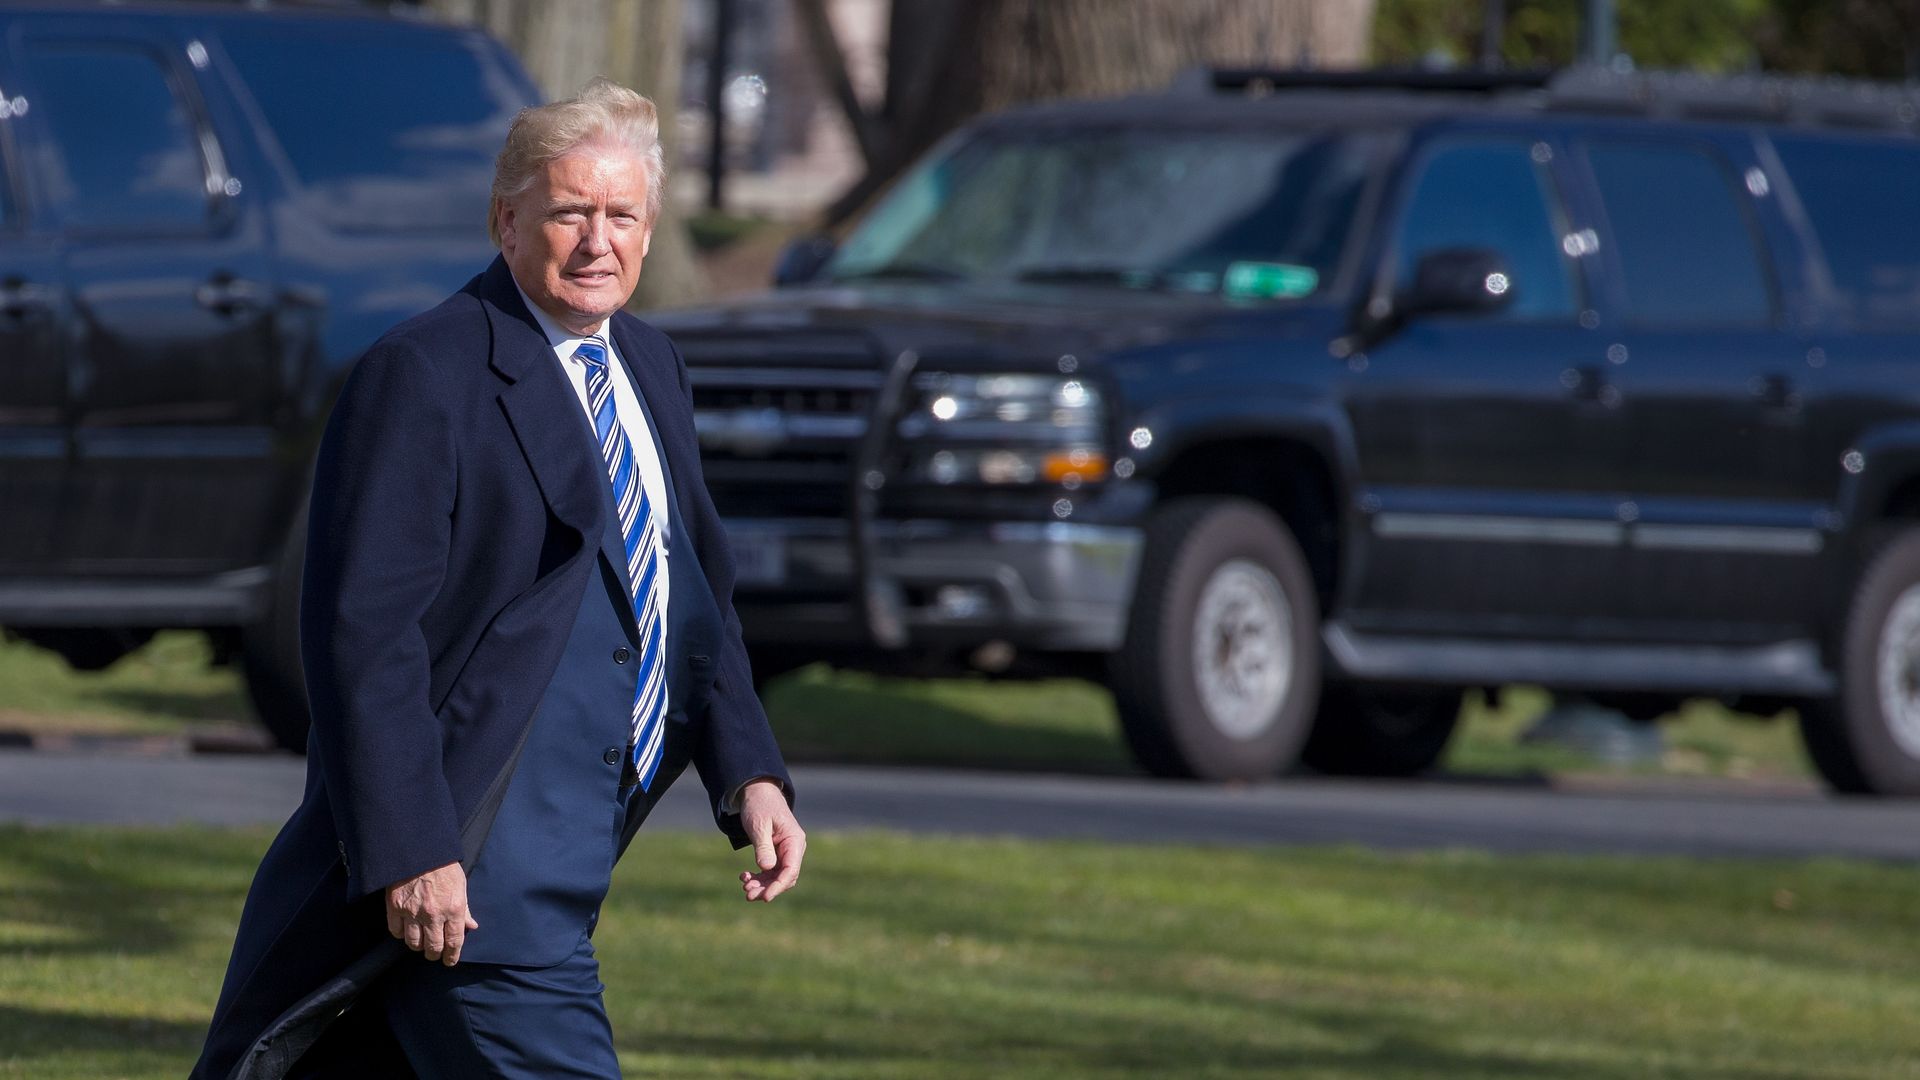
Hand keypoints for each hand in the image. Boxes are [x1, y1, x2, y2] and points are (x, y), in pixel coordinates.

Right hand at [386, 861, 478, 965]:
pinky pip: (396, 932)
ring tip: (421, 942)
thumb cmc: (443, 866)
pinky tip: (406, 930)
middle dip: (434, 953)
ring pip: (413, 943)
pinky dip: (401, 934)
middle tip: (434, 952)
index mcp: (453, 908)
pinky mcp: (395, 907)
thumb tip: (471, 926)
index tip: (449, 961)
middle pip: (433, 947)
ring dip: (418, 946)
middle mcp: (433, 914)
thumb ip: (465, 909)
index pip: (454, 942)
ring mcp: (412, 912)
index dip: (451, 956)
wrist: (419, 850)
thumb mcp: (461, 885)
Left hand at [738, 780, 804, 901]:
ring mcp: (786, 852)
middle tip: (747, 894)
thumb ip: (763, 846)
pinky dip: (759, 877)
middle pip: (785, 877)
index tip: (765, 897)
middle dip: (768, 888)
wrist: (757, 793)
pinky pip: (771, 871)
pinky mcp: (777, 853)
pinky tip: (745, 876)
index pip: (791, 870)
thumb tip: (766, 868)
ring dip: (762, 885)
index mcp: (794, 840)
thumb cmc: (759, 805)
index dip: (778, 886)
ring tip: (745, 886)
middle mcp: (793, 848)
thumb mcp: (758, 825)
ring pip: (777, 877)